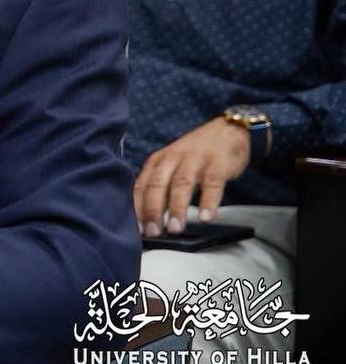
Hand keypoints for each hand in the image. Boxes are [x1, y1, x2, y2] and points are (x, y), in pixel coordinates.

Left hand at [133, 117, 248, 236]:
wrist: (227, 130)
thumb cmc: (195, 154)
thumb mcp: (172, 166)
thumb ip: (161, 188)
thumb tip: (150, 220)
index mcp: (157, 161)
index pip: (141, 186)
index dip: (138, 208)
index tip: (136, 230)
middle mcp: (172, 159)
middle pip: (157, 185)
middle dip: (153, 210)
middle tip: (153, 233)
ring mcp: (195, 160)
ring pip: (181, 184)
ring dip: (176, 208)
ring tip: (174, 229)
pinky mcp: (218, 164)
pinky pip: (212, 184)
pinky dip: (208, 201)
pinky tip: (206, 218)